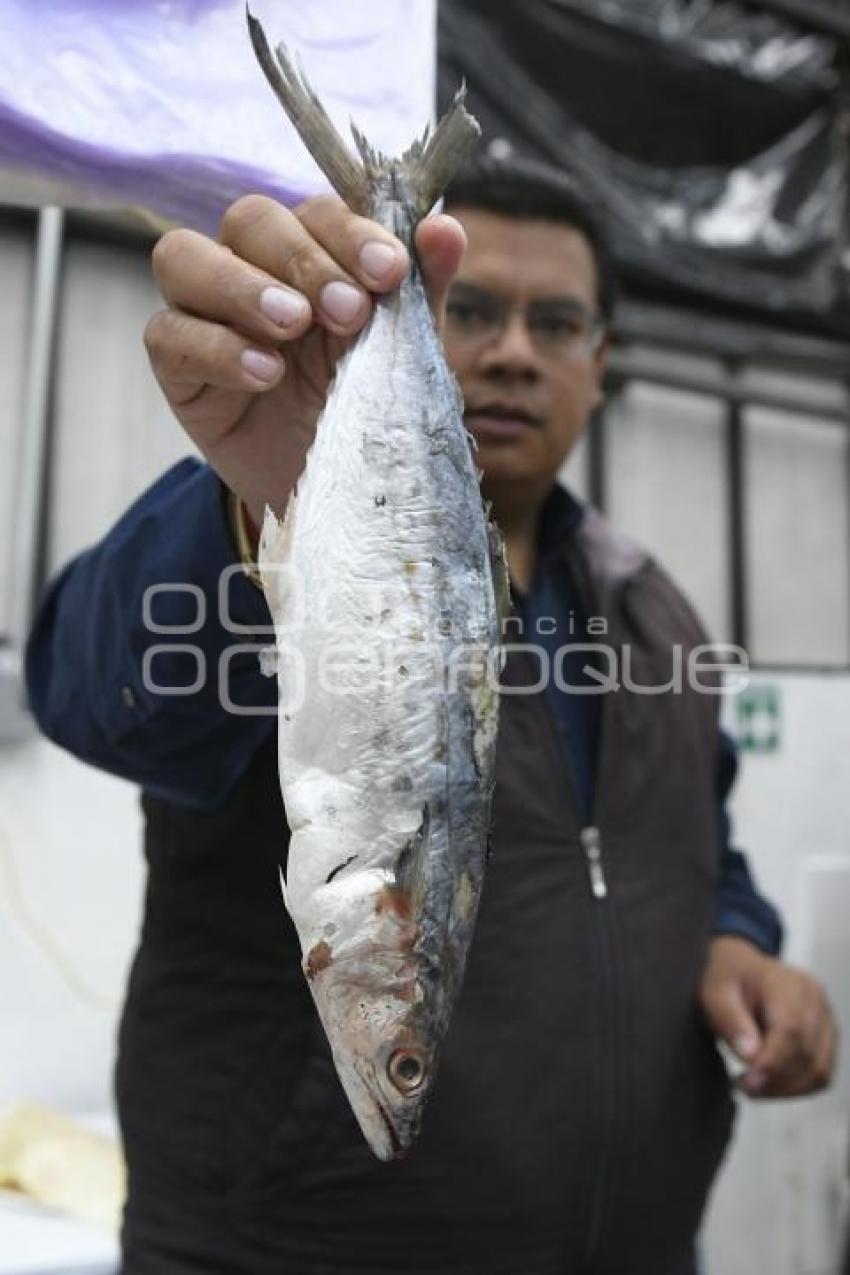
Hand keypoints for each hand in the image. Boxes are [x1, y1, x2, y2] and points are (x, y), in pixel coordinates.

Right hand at [144, 194, 466, 528]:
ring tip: (292, 327)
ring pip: (184, 256)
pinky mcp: (176, 366)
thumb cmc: (365, 411)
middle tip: (348, 312)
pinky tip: (263, 374)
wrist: (337, 494)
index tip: (389, 272)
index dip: (350, 232)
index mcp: (312, 256)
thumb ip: (421, 290)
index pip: (316, 212)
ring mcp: (204, 313)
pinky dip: (215, 347)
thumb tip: (444, 226)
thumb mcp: (403, 355)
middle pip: (249, 220)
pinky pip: (168, 334)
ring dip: (243, 285)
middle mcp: (252, 269)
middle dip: (303, 260)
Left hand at [699, 935, 837, 1098]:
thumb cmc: (726, 979)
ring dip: (786, 1089)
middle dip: (775, 1081)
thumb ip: (731, 1021)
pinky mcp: (826, 1037)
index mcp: (789, 983)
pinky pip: (820, 1072)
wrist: (739, 969)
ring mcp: (825, 1018)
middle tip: (743, 1087)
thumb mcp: (715, 994)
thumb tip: (752, 1056)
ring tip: (753, 1087)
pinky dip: (796, 1087)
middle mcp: (815, 1000)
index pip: (792, 1031)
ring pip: (819, 1070)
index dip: (772, 1063)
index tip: (747, 1082)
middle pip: (807, 1055)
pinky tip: (769, 1084)